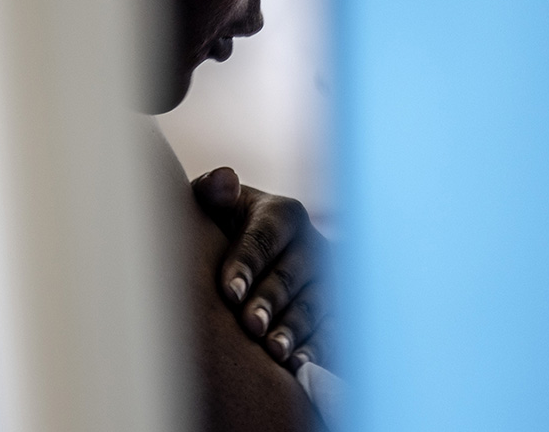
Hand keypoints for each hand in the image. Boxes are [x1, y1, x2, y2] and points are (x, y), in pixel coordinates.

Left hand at [192, 167, 334, 371]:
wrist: (252, 255)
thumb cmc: (225, 229)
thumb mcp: (216, 208)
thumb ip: (213, 193)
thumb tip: (224, 180)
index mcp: (284, 213)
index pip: (264, 237)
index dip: (247, 263)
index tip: (229, 291)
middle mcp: (312, 244)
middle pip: (291, 275)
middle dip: (270, 301)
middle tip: (251, 326)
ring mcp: (328, 279)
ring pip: (313, 305)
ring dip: (295, 330)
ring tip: (275, 353)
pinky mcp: (335, 310)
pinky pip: (331, 331)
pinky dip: (317, 350)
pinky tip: (300, 368)